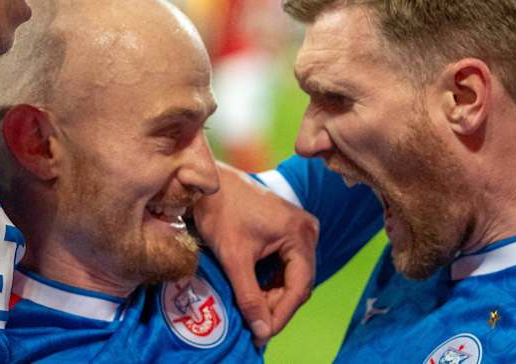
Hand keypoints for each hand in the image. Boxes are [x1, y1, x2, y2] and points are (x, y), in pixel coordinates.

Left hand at [192, 163, 318, 346]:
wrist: (208, 182)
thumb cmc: (220, 211)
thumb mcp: (234, 258)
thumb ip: (249, 296)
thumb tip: (261, 331)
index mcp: (300, 234)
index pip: (300, 287)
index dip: (281, 315)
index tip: (262, 334)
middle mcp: (307, 231)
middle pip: (299, 283)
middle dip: (277, 306)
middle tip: (255, 325)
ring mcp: (299, 229)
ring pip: (292, 275)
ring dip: (273, 295)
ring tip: (252, 310)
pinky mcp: (288, 230)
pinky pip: (286, 264)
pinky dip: (271, 280)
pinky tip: (254, 291)